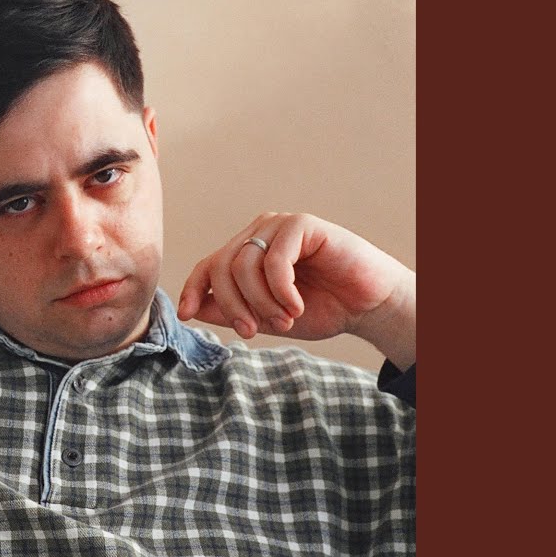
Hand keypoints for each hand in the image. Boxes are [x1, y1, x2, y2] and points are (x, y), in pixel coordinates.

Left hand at [177, 212, 415, 368]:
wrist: (368, 306)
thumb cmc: (321, 309)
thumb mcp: (267, 317)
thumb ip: (232, 310)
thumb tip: (193, 309)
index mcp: (247, 252)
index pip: (208, 265)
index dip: (194, 289)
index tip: (187, 316)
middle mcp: (259, 233)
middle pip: (221, 267)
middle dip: (234, 306)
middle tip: (253, 331)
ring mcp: (279, 226)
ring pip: (244, 265)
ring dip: (262, 302)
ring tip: (286, 319)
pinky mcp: (302, 224)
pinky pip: (274, 260)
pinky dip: (281, 290)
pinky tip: (297, 305)